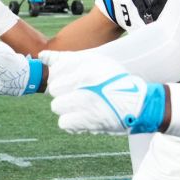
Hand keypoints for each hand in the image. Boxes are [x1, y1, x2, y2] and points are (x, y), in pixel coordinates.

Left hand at [47, 54, 166, 134]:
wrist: (137, 104)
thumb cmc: (114, 81)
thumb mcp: (95, 61)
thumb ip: (67, 58)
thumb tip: (42, 56)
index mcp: (86, 65)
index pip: (55, 70)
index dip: (61, 77)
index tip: (73, 81)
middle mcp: (84, 81)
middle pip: (54, 88)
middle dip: (64, 92)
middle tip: (79, 94)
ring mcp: (84, 101)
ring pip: (56, 106)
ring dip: (67, 108)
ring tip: (82, 106)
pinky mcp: (86, 120)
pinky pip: (63, 122)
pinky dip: (71, 122)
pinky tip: (82, 117)